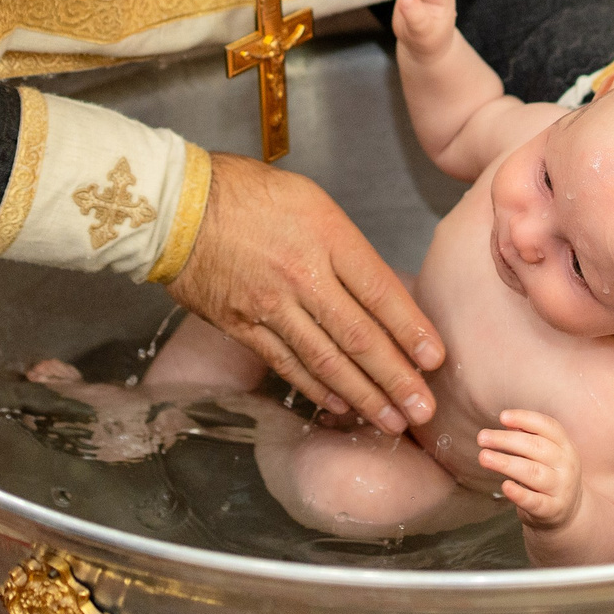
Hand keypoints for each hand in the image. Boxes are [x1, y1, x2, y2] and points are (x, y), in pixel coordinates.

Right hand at [165, 153, 444, 433]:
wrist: (177, 206)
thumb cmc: (247, 193)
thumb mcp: (311, 201)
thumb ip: (346, 248)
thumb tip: (377, 292)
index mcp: (327, 237)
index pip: (380, 293)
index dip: (411, 331)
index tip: (436, 360)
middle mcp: (303, 275)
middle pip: (359, 336)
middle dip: (396, 379)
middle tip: (424, 410)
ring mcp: (271, 305)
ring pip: (326, 360)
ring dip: (363, 395)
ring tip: (392, 421)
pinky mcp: (242, 326)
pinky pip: (287, 364)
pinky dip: (316, 389)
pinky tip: (341, 405)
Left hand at [479, 409, 579, 528]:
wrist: (571, 512)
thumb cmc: (550, 476)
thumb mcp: (547, 455)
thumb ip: (530, 439)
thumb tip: (507, 424)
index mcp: (565, 446)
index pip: (548, 426)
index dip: (525, 419)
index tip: (502, 417)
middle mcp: (566, 465)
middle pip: (536, 447)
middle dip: (506, 440)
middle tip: (482, 438)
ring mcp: (561, 488)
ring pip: (533, 472)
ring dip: (506, 463)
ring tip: (484, 457)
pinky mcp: (553, 510)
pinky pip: (535, 501)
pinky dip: (519, 494)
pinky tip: (505, 486)